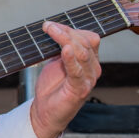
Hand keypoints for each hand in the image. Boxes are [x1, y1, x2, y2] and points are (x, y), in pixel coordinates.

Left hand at [28, 21, 101, 137]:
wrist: (45, 112)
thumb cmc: (52, 87)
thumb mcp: (56, 62)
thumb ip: (60, 48)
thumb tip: (54, 28)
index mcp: (90, 60)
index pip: (88, 38)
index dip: (70, 28)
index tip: (51, 24)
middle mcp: (93, 69)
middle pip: (85, 43)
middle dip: (66, 32)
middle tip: (47, 26)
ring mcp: (88, 80)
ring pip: (82, 53)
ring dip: (65, 39)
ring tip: (51, 32)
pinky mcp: (79, 90)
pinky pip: (77, 72)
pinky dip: (71, 59)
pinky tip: (64, 50)